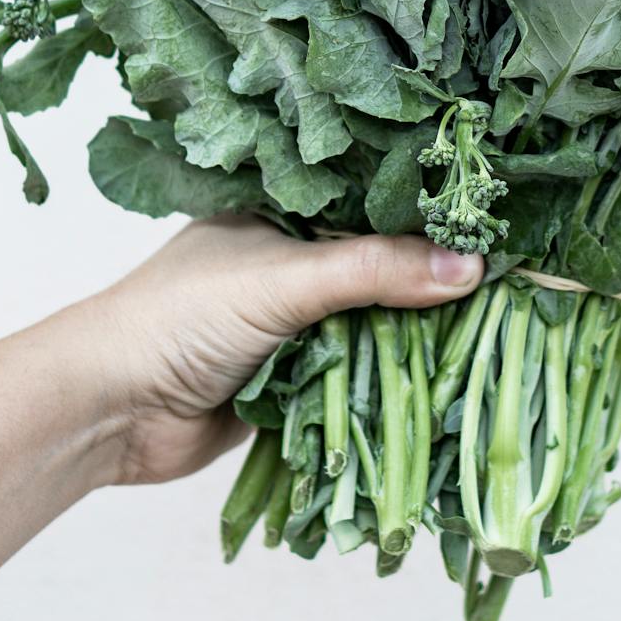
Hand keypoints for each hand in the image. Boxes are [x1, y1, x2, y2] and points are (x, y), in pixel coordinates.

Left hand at [63, 217, 483, 485]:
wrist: (105, 412)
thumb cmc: (176, 320)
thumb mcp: (282, 281)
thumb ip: (373, 272)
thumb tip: (471, 267)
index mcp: (279, 218)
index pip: (372, 209)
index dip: (430, 220)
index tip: (500, 227)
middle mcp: (287, 269)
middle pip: (380, 275)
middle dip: (431, 288)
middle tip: (515, 289)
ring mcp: (289, 331)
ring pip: (371, 333)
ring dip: (413, 346)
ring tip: (497, 339)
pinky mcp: (289, 389)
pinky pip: (354, 386)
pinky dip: (386, 392)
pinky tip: (443, 390)